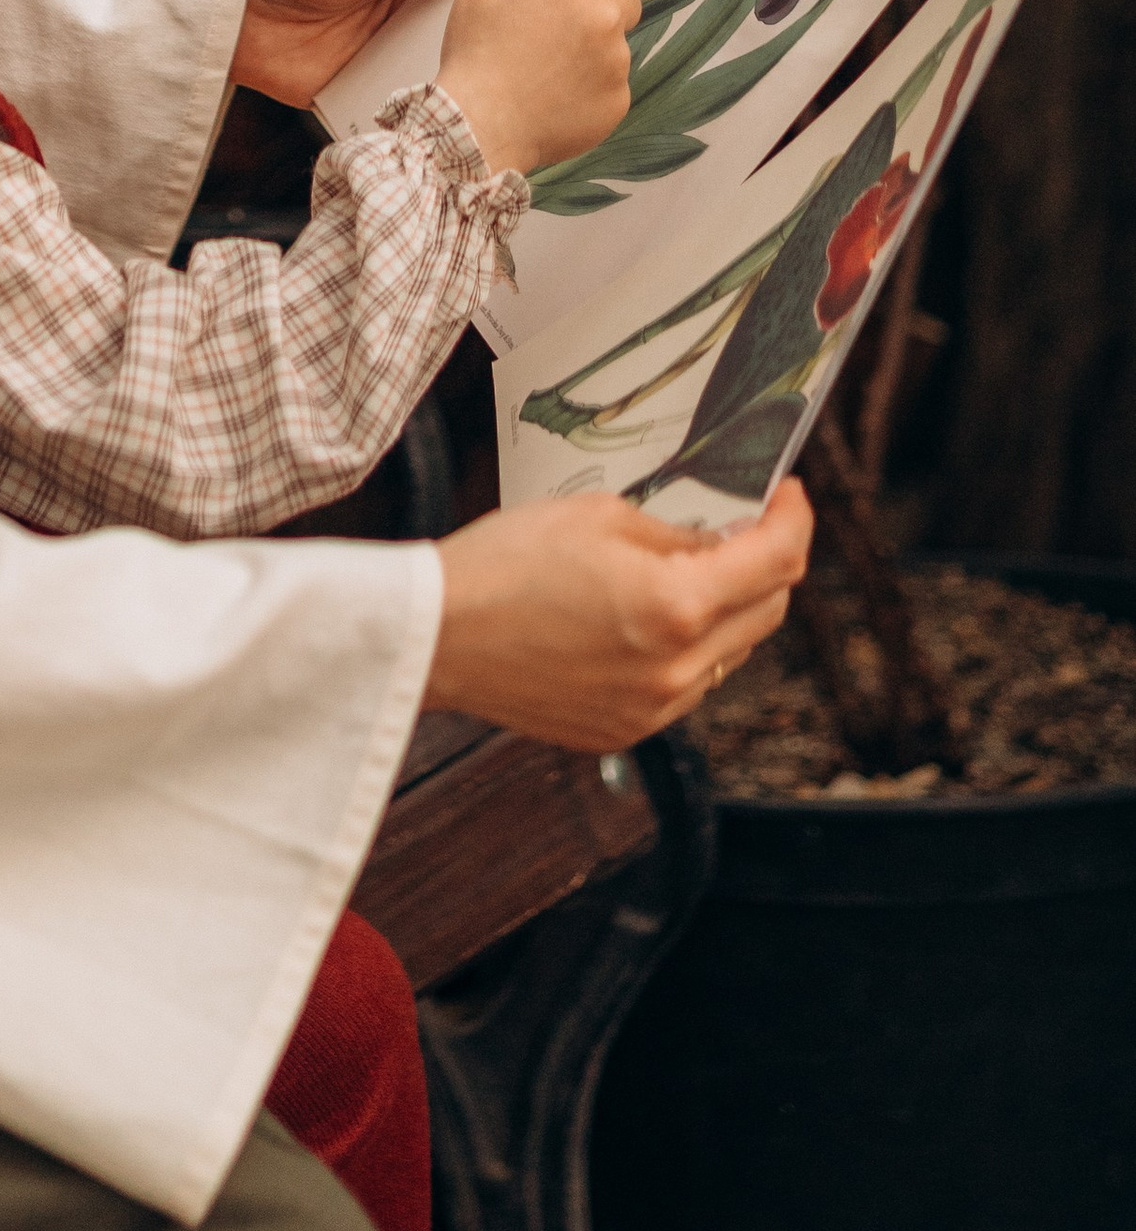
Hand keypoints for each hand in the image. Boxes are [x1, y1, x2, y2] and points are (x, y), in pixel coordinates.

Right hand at [425, 482, 811, 750]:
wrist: (435, 634)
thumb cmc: (503, 564)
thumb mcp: (599, 515)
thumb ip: (675, 531)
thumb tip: (720, 538)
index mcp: (677, 606)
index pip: (778, 561)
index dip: (794, 520)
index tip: (787, 498)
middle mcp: (677, 669)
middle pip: (767, 612)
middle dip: (765, 563)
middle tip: (741, 526)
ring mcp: (653, 710)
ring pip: (731, 655)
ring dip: (726, 610)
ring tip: (685, 573)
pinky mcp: (625, 732)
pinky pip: (686, 687)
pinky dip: (684, 650)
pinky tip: (643, 620)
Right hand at [435, 0, 648, 174]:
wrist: (480, 125)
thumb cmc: (478, 57)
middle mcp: (607, 22)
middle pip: (628, 3)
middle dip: (600, 7)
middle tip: (557, 26)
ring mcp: (616, 67)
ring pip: (616, 47)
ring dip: (592, 51)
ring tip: (546, 68)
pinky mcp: (617, 104)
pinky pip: (612, 85)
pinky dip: (590, 87)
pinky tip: (554, 94)